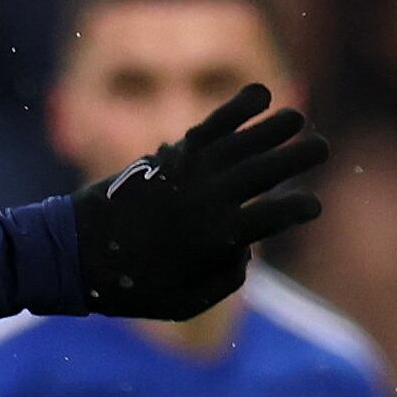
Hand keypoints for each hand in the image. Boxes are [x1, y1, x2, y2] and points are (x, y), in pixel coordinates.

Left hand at [67, 82, 326, 319]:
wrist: (73, 252)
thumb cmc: (128, 287)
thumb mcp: (182, 303)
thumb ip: (223, 281)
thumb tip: (246, 250)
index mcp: (215, 239)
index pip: (272, 217)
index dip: (298, 208)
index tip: (313, 207)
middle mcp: (207, 199)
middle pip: (264, 170)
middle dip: (298, 157)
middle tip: (322, 148)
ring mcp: (189, 172)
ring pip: (242, 142)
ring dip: (274, 128)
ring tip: (298, 119)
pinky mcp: (170, 154)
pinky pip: (212, 125)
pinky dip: (238, 108)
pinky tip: (261, 94)